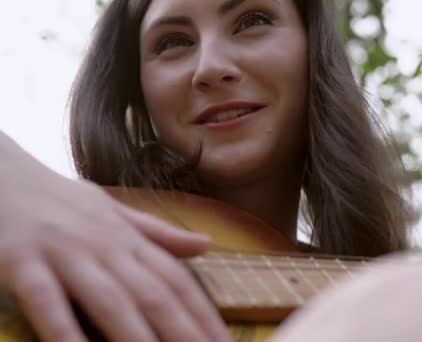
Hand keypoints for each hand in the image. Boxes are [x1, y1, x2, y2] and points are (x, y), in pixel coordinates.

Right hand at [0, 135, 231, 341]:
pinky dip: (64, 330)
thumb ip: (158, 234)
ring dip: (137, 338)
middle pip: (153, 295)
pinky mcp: (22, 259)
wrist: (3, 172)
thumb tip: (206, 244)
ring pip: (110, 300)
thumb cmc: (62, 199)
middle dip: (184, 332)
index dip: (202, 314)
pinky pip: (46, 300)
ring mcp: (65, 252)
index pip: (176, 281)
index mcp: (128, 237)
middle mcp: (105, 245)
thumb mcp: (114, 210)